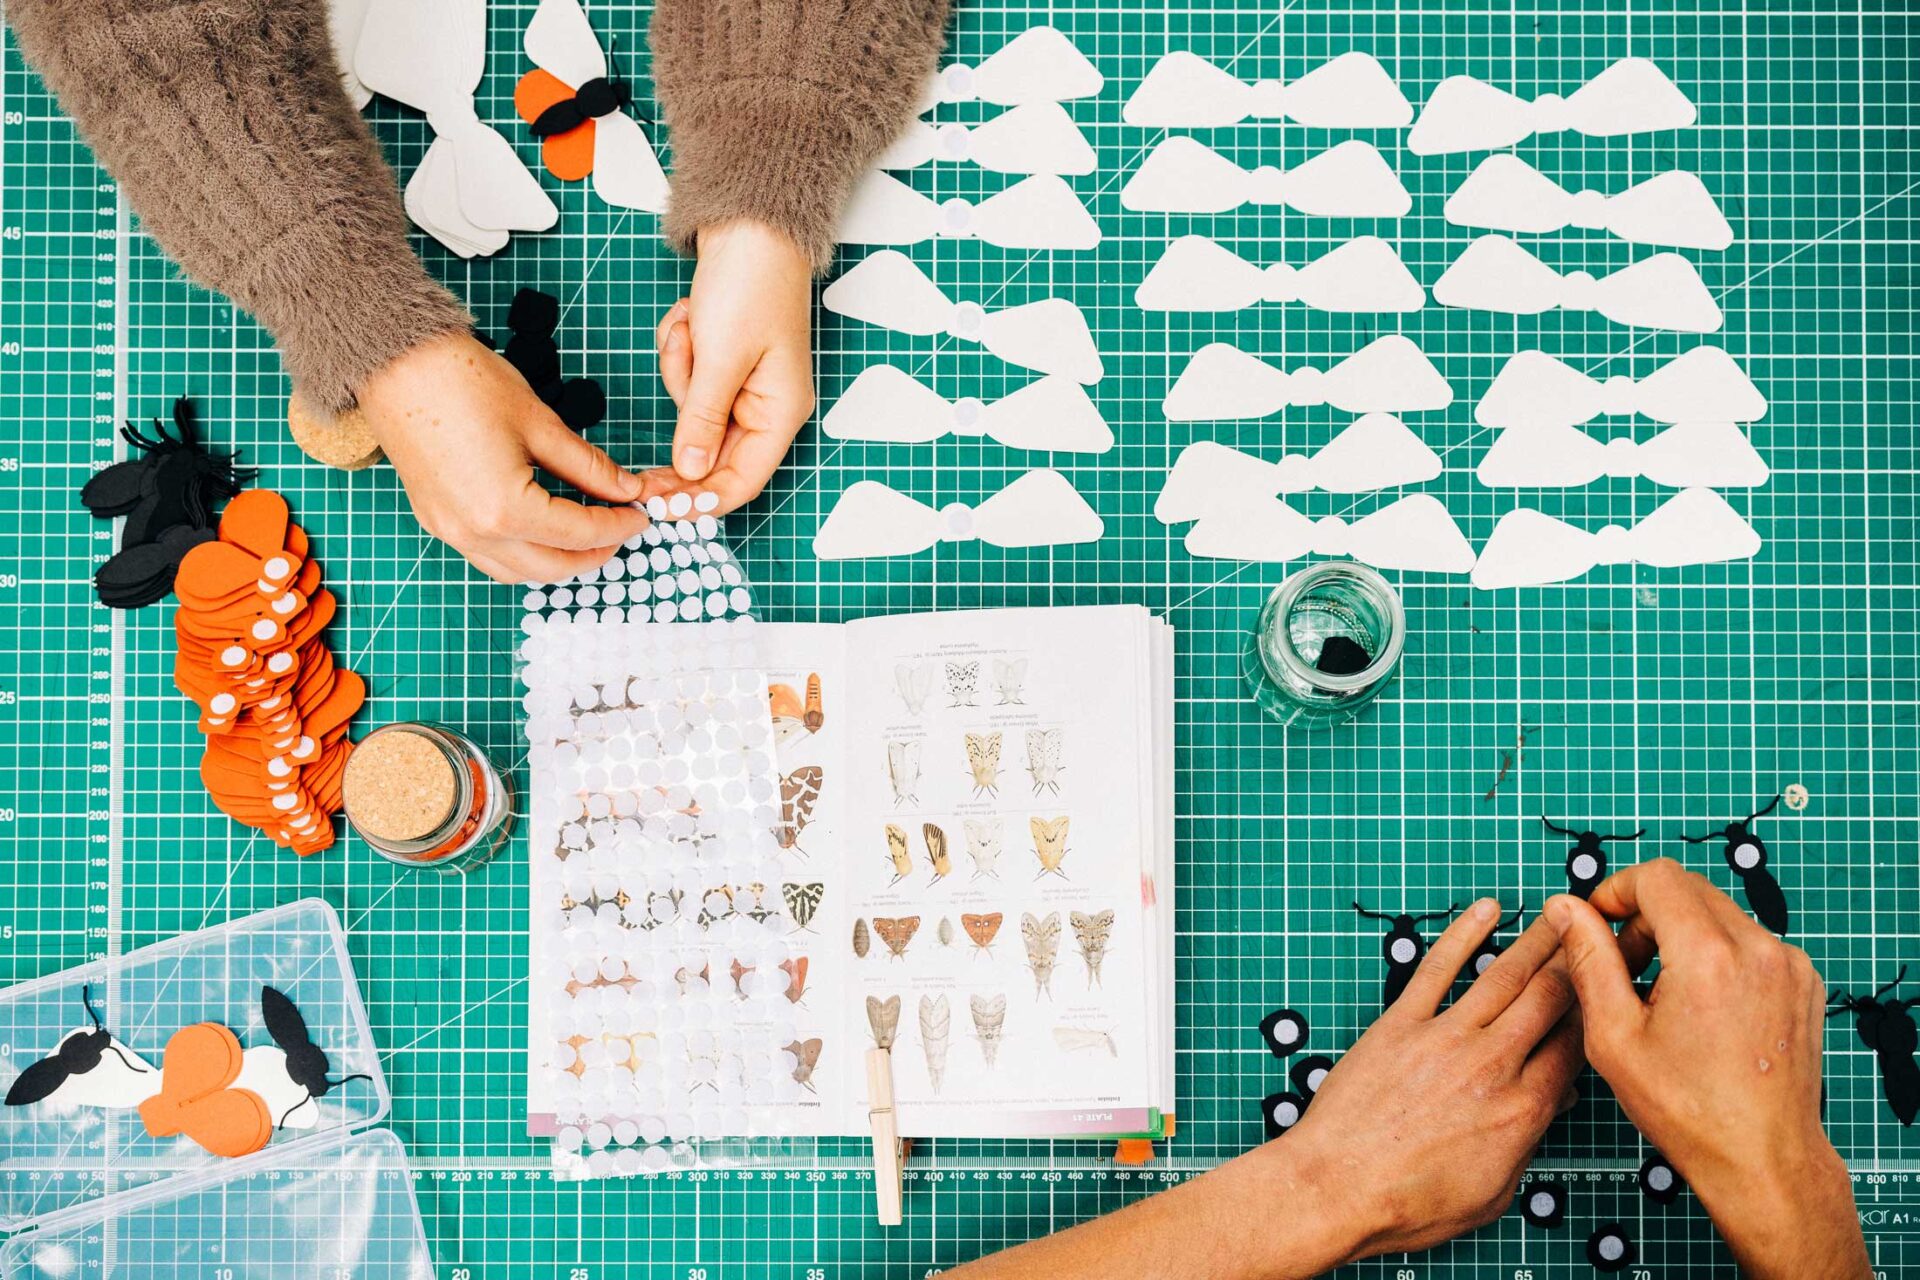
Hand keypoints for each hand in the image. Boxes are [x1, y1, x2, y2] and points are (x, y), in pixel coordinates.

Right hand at [358, 331, 647, 583]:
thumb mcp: (541, 424)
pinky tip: (543, 530)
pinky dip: (523, 554)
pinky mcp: (436, 521)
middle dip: (593, 554)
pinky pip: (488, 558)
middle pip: (551, 568)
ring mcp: (450, 532)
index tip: (642, 514)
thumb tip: (627, 488)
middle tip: (621, 530)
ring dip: (557, 562)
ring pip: (517, 573)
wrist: (395, 364)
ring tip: (587, 535)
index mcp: (505, 509)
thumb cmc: (465, 382)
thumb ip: (589, 466)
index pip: (579, 533)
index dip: (618, 525)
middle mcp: (474, 533)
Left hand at [644, 219, 813, 513]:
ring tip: (690, 327)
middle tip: (637, 466)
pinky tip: (689, 318)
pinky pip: (685, 377)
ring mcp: (742, 383)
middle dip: (680, 430)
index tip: (658, 507)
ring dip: (679, 371)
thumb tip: (689, 474)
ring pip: (691, 409)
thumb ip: (702, 420)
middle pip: (711, 451)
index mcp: (779, 412)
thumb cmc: (752, 283)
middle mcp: (765, 406)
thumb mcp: (721, 358)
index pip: (741, 481)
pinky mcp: (720, 361)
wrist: (749, 223)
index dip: (701, 501)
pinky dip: (678, 351)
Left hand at [1285, 899, 1584, 1262]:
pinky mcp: (1400, 1023)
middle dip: (1583, 963)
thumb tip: (1549, 1106)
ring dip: (1539, 939)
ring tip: (1562, 911)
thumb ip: (1525, 1144)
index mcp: (1521, 1110)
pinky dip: (1463, 933)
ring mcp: (1444, 1037)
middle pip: (1553, 1000)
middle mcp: (1490, 1065)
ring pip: (1506, 975)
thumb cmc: (1406, 1203)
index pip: (1578, 1046)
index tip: (1612, 988)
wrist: (1336, 1189)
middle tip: (1600, 933)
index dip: (1599, 1013)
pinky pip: (1438, 968)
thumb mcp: (1491, 1194)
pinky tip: (1485, 910)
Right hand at [1547, 861, 1868, 1278]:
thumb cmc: (1688, 1110)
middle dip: (1645, 913)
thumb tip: (1565, 908)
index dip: (1616, 890)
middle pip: (1688, 889)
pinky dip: (1717, 953)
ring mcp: (1789, 964)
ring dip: (1681, 933)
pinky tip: (1699, 1004)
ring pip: (1719, 912)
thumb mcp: (1614, 1035)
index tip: (1598, 922)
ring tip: (1660, 990)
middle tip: (1623, 963)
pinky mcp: (1804, 981)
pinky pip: (1749, 941)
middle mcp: (1758, 949)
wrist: (1764, 1158)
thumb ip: (1588, 959)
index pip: (1657, 877)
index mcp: (1709, 956)